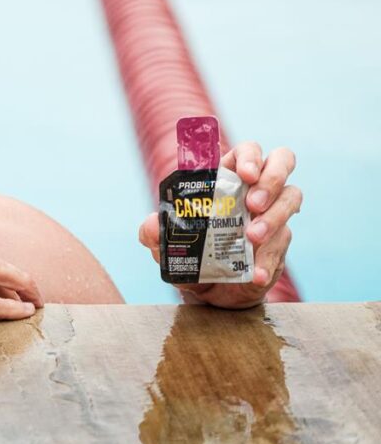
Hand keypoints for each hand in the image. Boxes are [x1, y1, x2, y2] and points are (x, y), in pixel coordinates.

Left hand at [138, 141, 301, 308]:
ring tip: (252, 238)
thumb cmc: (190, 255)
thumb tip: (151, 224)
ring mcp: (272, 213)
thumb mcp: (165, 246)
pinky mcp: (281, 240)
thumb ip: (153, 234)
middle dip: (271, 178)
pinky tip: (257, 274)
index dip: (250, 156)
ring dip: (274, 216)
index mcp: (226, 179)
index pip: (246, 152)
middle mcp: (254, 190)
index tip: (245, 174)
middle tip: (253, 203)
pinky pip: (284, 241)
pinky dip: (270, 258)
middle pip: (281, 162)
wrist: (211, 291)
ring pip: (291, 197)